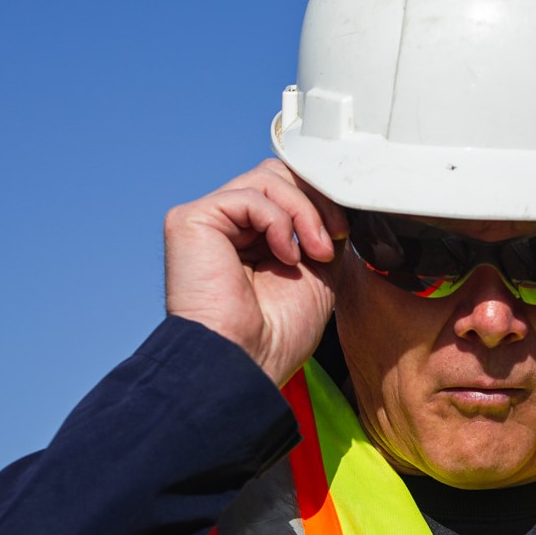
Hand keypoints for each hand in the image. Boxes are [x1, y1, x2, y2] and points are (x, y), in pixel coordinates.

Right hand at [164, 159, 347, 385]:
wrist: (248, 361)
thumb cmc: (277, 333)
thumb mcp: (318, 270)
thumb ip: (320, 230)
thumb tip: (338, 200)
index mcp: (254, 237)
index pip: (289, 188)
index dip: (321, 199)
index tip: (344, 231)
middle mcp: (229, 225)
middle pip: (278, 173)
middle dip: (316, 200)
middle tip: (332, 239)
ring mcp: (209, 220)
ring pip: (267, 178)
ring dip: (304, 212)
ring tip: (314, 253)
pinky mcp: (191, 220)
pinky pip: (248, 195)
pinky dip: (279, 220)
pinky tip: (285, 255)